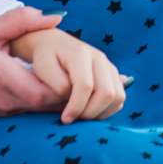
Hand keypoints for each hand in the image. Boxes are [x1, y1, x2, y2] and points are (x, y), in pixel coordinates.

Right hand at [0, 7, 68, 123]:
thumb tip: (55, 16)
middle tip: (77, 69)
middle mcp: (10, 102)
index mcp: (7, 79)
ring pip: (46, 112)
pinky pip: (35, 113)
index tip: (73, 64)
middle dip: (70, 90)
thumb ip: (20, 20)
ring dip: (61, 97)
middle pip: (54, 105)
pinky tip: (52, 85)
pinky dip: (48, 102)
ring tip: (69, 76)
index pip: (50, 91)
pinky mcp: (7, 118)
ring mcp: (9, 114)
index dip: (68, 82)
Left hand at [10, 26, 128, 123]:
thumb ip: (58, 85)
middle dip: (90, 112)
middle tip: (74, 119)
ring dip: (102, 113)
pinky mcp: (113, 74)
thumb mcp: (43, 68)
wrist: (55, 43)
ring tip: (82, 116)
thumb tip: (73, 99)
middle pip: (107, 93)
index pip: (85, 85)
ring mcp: (109, 66)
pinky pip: (119, 98)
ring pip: (118, 96)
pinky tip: (91, 111)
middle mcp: (99, 58)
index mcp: (80, 54)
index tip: (65, 119)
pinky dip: (108, 109)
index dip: (76, 106)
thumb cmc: (46, 57)